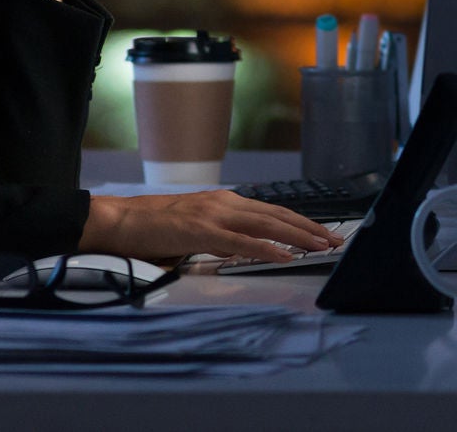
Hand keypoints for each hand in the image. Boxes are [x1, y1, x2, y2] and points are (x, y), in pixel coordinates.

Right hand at [78, 191, 344, 264]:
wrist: (121, 220)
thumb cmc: (154, 228)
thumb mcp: (196, 228)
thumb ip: (223, 236)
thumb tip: (248, 250)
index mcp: (223, 201)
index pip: (271, 211)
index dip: (300, 221)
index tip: (323, 233)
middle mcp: (223, 202)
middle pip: (276, 215)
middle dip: (309, 228)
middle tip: (335, 240)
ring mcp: (212, 214)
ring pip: (265, 224)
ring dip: (297, 236)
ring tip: (320, 247)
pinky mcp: (200, 230)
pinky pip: (240, 241)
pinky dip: (266, 248)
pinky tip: (285, 255)